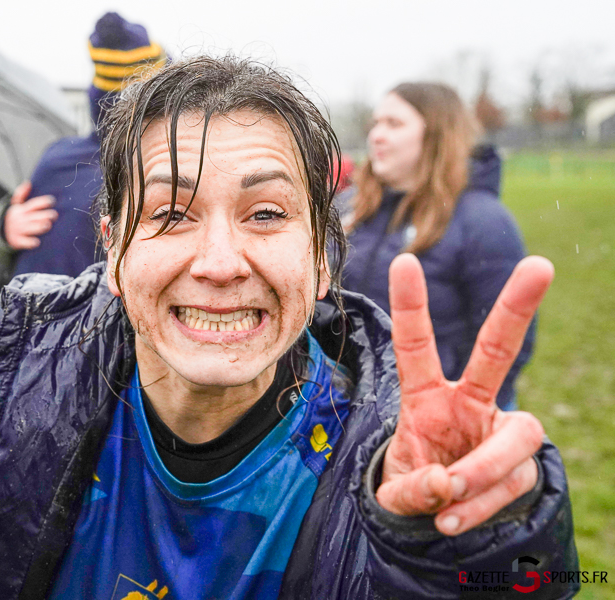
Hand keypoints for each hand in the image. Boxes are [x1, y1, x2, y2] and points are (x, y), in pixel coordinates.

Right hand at [4, 181, 56, 249]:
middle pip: (33, 216)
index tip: (52, 200)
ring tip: (48, 225)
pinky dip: (29, 243)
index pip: (33, 204)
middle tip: (54, 215)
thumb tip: (28, 182)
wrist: (1, 232)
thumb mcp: (16, 205)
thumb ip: (21, 194)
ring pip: (29, 228)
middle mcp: (20, 219)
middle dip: (43, 215)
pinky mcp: (17, 240)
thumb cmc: (15, 217)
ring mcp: (18, 230)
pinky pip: (23, 242)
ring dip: (38, 227)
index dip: (42, 202)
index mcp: (21, 209)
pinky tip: (37, 242)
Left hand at [376, 254, 553, 535]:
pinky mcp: (523, 464)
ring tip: (446, 493)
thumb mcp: (394, 492)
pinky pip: (514, 480)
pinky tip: (453, 519)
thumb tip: (444, 484)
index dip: (411, 305)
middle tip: (540, 264)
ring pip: (516, 437)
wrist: (442, 518)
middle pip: (497, 350)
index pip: (417, 346)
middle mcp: (469, 403)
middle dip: (517, 307)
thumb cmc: (413, 487)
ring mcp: (500, 431)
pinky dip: (482, 503)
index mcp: (426, 396)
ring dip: (483, 469)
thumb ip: (409, 489)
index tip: (404, 259)